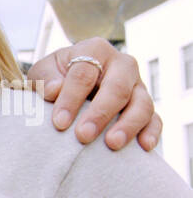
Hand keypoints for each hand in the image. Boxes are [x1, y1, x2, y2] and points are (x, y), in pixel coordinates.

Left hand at [27, 36, 160, 150]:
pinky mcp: (145, 107)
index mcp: (94, 51)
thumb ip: (45, 79)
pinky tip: (144, 146)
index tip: (59, 123)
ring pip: (142, 104)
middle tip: (84, 136)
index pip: (84, 74)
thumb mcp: (43, 72)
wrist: (70, 84)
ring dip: (128, 125)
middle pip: (118, 88)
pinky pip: (155, 119)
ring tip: (112, 144)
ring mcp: (137, 86)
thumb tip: (55, 90)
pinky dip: (151, 132)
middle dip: (100, 113)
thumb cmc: (55, 78)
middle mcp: (122, 65)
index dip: (71, 99)